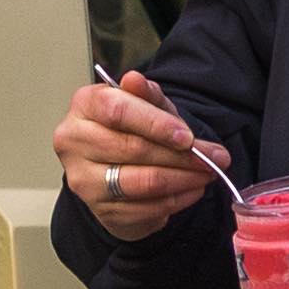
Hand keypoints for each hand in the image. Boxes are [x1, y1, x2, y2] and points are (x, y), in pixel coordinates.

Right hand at [56, 65, 218, 230]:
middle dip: (181, 156)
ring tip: (206, 174)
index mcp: (84, 105)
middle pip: (133, 149)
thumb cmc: (130, 128)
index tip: (188, 137)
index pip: (117, 111)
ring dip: (183, 180)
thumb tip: (135, 79)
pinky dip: (175, 201)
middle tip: (214, 159)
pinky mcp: (99, 209)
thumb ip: (146, 94)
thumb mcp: (144, 105)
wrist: (113, 164)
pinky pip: (144, 208)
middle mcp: (74, 142)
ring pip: (141, 182)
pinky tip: (191, 191)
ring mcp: (83, 179)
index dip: (156, 124)